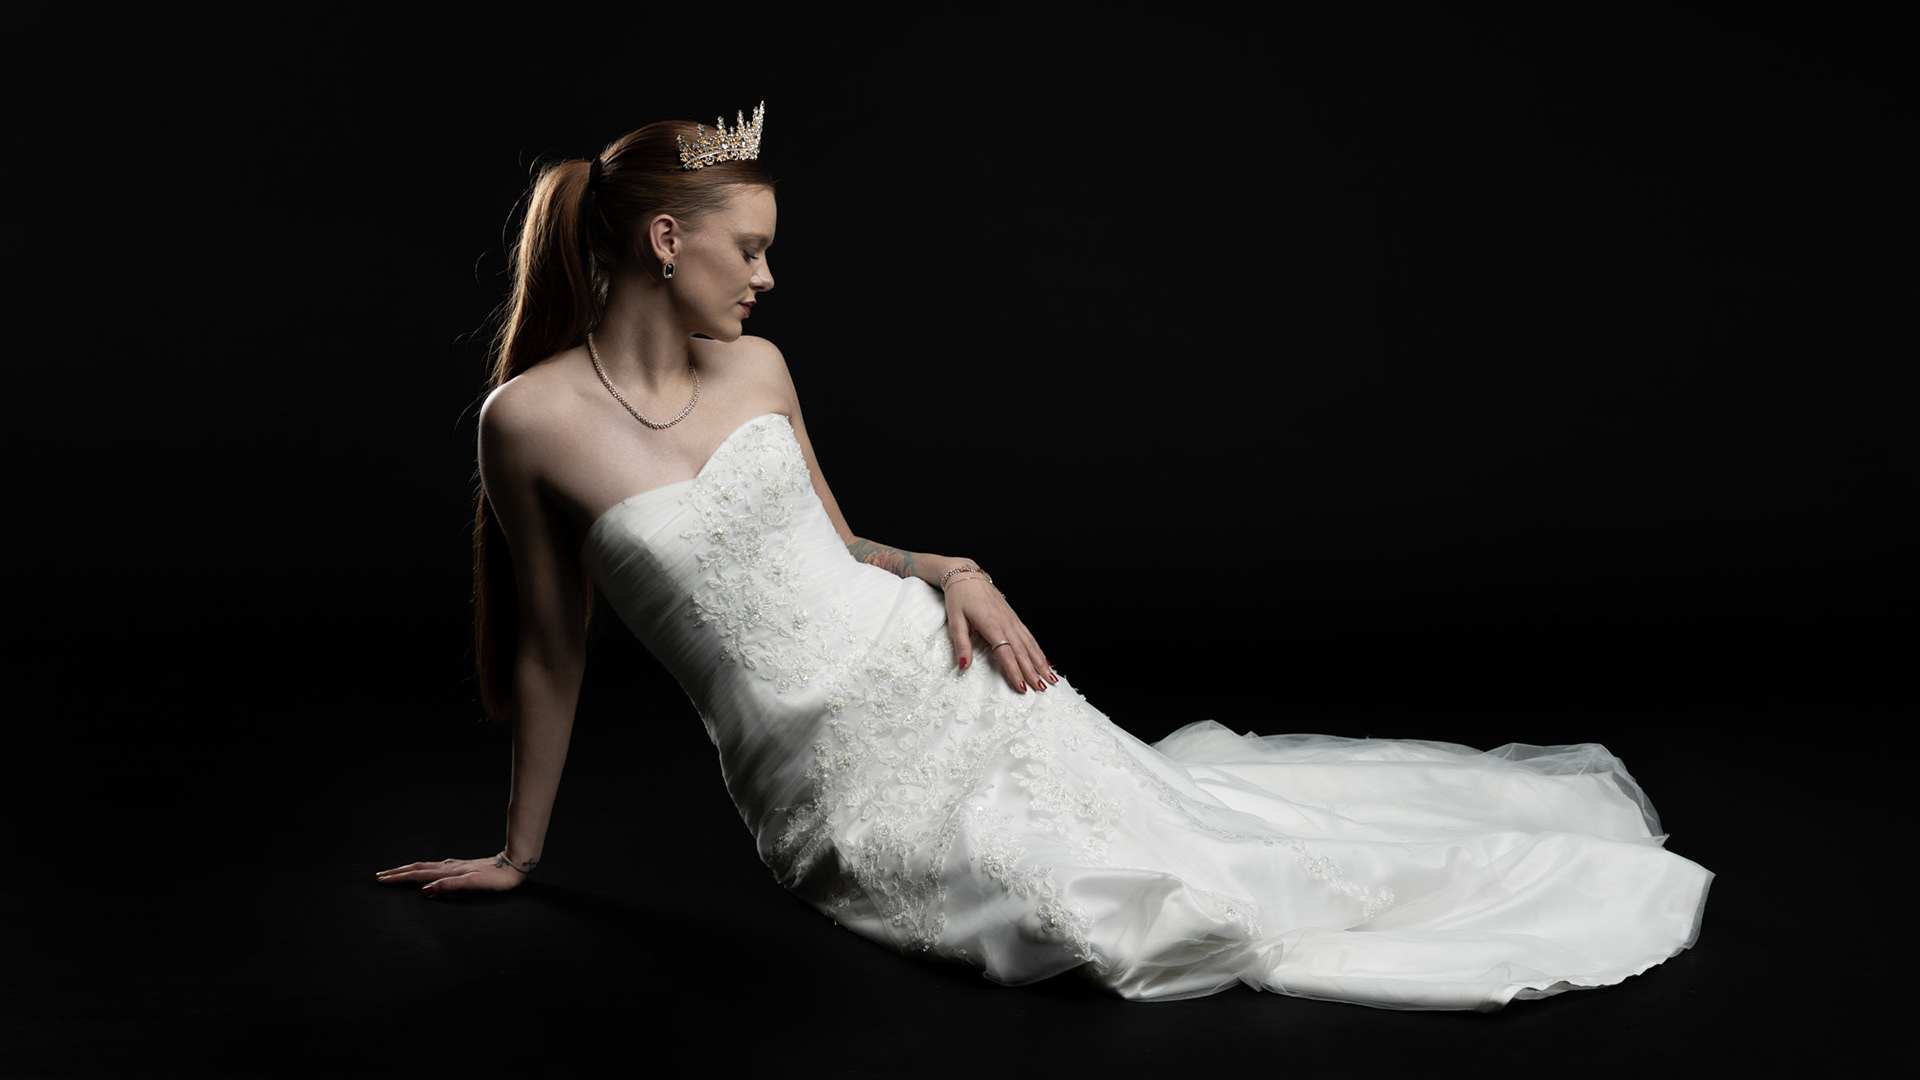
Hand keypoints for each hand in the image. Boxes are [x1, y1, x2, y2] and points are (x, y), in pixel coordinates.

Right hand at [376, 854, 528, 897]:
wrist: (515, 865)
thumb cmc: (496, 879)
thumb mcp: (472, 884)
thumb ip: (447, 886)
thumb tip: (423, 891)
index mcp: (448, 872)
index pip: (418, 875)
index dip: (399, 878)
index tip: (381, 880)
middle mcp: (450, 866)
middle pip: (418, 868)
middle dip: (398, 872)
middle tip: (379, 876)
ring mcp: (456, 865)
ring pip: (427, 866)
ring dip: (409, 870)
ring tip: (397, 872)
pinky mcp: (464, 867)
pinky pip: (437, 867)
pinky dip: (425, 869)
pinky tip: (429, 870)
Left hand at [943, 574, 1056, 693]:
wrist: (967, 575)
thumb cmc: (960, 598)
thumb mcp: (955, 621)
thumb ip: (961, 645)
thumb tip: (963, 666)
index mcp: (991, 625)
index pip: (1006, 654)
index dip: (1014, 671)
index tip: (1022, 686)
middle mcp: (1006, 623)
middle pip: (1022, 652)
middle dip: (1033, 672)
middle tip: (1042, 688)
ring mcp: (1012, 620)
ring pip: (1030, 645)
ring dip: (1041, 662)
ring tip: (1051, 678)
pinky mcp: (1014, 618)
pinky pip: (1029, 636)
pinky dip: (1038, 650)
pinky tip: (1045, 660)